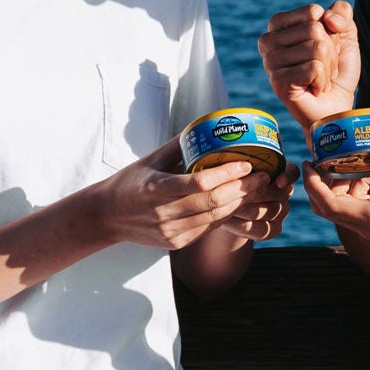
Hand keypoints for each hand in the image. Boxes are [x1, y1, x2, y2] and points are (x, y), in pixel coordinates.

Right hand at [92, 142, 254, 251]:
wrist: (108, 216)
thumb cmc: (131, 181)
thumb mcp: (150, 159)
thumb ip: (178, 145)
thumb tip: (207, 125)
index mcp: (156, 189)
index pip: (199, 183)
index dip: (227, 174)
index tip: (247, 163)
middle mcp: (163, 213)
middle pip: (213, 203)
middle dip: (242, 189)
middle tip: (262, 176)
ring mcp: (170, 232)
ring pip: (214, 218)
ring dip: (239, 203)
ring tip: (256, 189)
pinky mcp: (176, 243)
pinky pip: (208, 229)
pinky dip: (225, 215)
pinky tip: (238, 203)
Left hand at [215, 165, 290, 243]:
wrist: (226, 208)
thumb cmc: (230, 182)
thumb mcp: (234, 171)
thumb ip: (239, 167)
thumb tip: (233, 164)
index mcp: (280, 171)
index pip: (292, 172)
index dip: (287, 176)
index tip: (279, 181)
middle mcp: (285, 192)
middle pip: (274, 194)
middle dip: (249, 193)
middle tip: (229, 192)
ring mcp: (282, 212)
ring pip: (263, 212)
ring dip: (240, 209)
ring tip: (221, 206)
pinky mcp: (274, 229)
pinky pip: (259, 230)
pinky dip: (239, 225)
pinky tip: (224, 221)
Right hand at [258, 0, 359, 127]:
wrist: (336, 105)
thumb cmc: (336, 69)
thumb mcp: (345, 34)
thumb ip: (341, 12)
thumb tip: (327, 17)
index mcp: (278, 24)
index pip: (313, 11)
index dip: (329, 30)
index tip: (324, 47)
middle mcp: (268, 40)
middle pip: (314, 29)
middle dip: (329, 50)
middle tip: (322, 67)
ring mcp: (270, 62)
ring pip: (317, 48)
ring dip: (327, 67)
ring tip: (318, 78)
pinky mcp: (278, 82)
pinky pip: (315, 68)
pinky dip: (323, 80)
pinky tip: (313, 88)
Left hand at [302, 122, 369, 272]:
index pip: (329, 206)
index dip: (312, 184)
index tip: (310, 161)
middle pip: (329, 207)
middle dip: (324, 180)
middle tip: (333, 154)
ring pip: (343, 209)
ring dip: (343, 184)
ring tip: (360, 160)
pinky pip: (358, 210)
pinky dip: (358, 190)